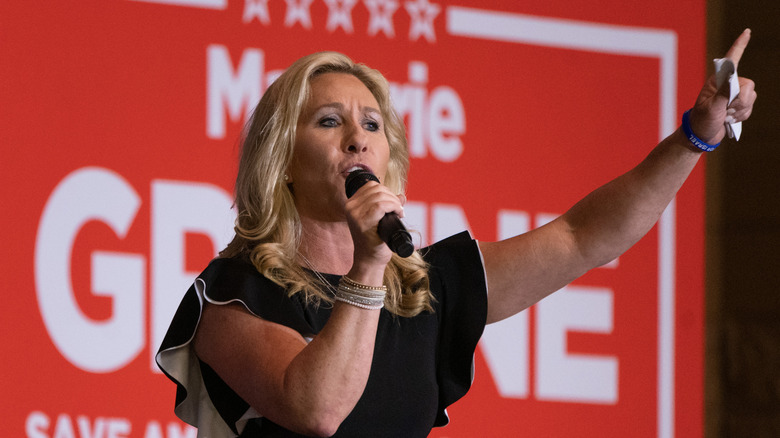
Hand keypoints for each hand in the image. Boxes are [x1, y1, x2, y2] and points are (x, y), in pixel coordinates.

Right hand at [344, 181, 404, 268]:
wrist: (369, 259)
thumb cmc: (374, 240)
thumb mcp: (378, 218)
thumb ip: (387, 205)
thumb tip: (401, 196)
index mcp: (352, 204)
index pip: (370, 186)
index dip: (386, 191)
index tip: (394, 203)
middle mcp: (350, 207)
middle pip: (377, 189)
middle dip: (392, 196)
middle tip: (399, 209)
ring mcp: (355, 214)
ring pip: (380, 196)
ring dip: (395, 202)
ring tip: (398, 212)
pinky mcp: (362, 222)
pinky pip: (381, 205)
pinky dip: (393, 207)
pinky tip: (398, 214)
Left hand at [689, 29, 757, 143]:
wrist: (701, 136)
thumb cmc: (701, 121)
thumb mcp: (711, 108)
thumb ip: (724, 94)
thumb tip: (733, 80)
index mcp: (717, 81)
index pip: (731, 61)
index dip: (739, 46)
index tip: (747, 32)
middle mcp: (727, 85)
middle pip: (748, 85)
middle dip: (740, 101)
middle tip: (725, 111)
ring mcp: (734, 95)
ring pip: (751, 98)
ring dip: (739, 111)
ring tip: (724, 116)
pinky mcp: (738, 105)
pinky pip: (749, 108)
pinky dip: (741, 117)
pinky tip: (729, 120)